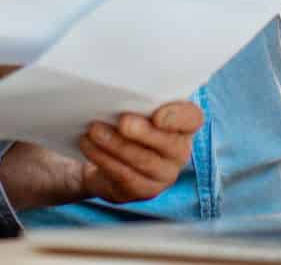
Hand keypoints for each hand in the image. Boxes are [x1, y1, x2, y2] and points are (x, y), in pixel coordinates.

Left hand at [79, 101, 203, 203]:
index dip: (178, 117)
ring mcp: (164, 174)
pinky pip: (124, 176)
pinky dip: (104, 159)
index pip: (192, 118)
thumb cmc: (126, 120)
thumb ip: (136, 98)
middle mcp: (179, 151)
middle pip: (169, 144)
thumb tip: (118, 89)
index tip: (157, 114)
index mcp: (183, 124)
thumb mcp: (134, 106)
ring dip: (116, 144)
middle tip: (123, 122)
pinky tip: (88, 145)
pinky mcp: (143, 190)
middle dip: (144, 133)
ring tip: (94, 130)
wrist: (107, 155)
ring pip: (143, 161)